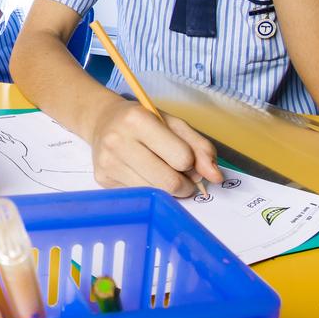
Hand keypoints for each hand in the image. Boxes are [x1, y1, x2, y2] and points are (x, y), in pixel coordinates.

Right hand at [89, 98, 221, 196]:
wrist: (102, 120)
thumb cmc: (143, 121)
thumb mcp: (173, 124)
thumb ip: (200, 147)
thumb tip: (215, 177)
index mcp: (137, 120)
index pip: (181, 158)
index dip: (190, 162)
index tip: (185, 157)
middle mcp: (118, 141)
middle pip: (169, 182)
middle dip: (184, 184)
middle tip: (182, 176)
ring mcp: (107, 162)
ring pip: (155, 194)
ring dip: (168, 190)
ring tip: (162, 174)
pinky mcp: (102, 179)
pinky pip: (140, 197)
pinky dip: (150, 191)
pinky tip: (144, 175)